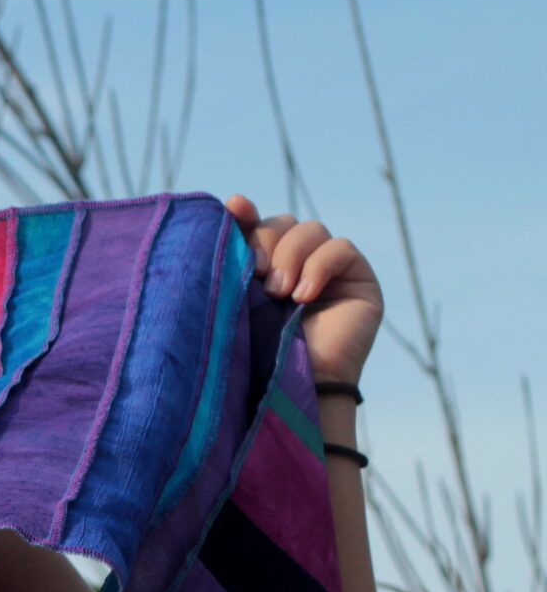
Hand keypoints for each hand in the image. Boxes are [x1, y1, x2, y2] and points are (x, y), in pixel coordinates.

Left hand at [223, 194, 383, 387]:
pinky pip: (340, 248)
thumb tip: (234, 201)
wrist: (291, 390)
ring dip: (291, 255)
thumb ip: (234, 258)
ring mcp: (329, 270)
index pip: (254, 225)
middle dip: (266, 240)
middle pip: (282, 222)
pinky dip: (320, 265)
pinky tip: (304, 296)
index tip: (233, 208)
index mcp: (260, 267)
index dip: (245, 214)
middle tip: (256, 273)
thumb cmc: (254, 353)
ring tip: (279, 293)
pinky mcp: (358, 279)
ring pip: (310, 229)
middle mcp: (294, 264)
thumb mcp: (236, 300)